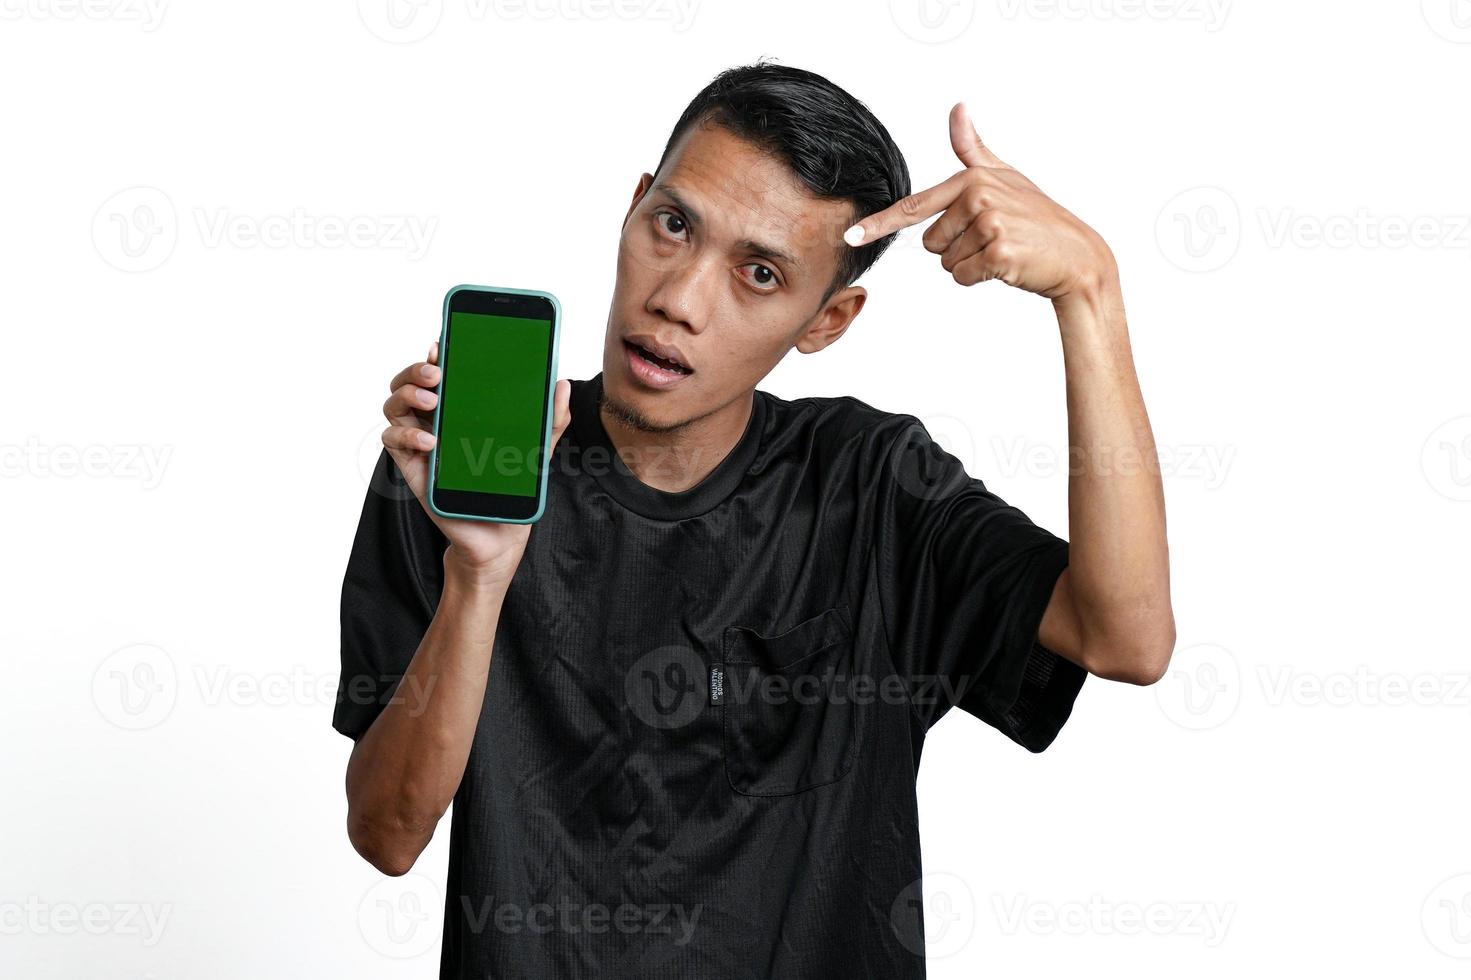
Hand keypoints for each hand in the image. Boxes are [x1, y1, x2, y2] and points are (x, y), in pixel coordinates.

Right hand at [381, 341, 571, 582]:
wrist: (499, 537)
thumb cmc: (511, 488)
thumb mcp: (537, 449)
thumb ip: (550, 418)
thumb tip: (561, 383)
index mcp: (461, 409)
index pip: (442, 373)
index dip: (436, 354)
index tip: (443, 343)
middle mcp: (436, 421)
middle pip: (410, 383)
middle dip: (416, 369)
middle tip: (437, 373)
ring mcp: (421, 443)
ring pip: (394, 406)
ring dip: (407, 395)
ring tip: (433, 402)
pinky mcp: (412, 468)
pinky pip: (392, 442)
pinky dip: (406, 437)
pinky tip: (429, 442)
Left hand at [844, 103, 1115, 302]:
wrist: (1076, 254)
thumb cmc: (1037, 216)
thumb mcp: (1005, 176)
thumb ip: (974, 149)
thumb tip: (958, 108)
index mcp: (971, 179)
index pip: (915, 206)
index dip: (879, 223)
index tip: (852, 235)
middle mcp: (976, 196)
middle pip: (931, 243)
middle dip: (956, 248)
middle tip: (992, 239)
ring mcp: (988, 223)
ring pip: (947, 263)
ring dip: (970, 264)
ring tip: (1003, 250)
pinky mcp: (997, 251)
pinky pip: (963, 277)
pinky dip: (981, 278)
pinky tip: (1007, 265)